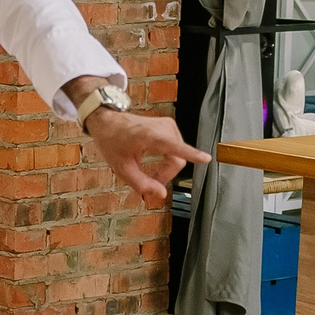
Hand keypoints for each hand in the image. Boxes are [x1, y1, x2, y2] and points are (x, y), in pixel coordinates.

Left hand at [87, 108, 209, 206]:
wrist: (108, 121)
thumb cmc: (113, 141)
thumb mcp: (121, 168)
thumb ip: (141, 183)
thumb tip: (161, 194)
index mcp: (149, 136)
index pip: (175, 147)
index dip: (192, 154)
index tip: (206, 158)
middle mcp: (162, 128)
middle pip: (177, 161)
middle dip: (166, 175)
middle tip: (149, 181)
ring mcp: (168, 125)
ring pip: (178, 157)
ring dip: (166, 168)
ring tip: (149, 171)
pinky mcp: (170, 126)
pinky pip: (177, 150)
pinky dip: (168, 160)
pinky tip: (155, 162)